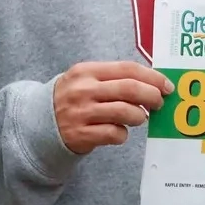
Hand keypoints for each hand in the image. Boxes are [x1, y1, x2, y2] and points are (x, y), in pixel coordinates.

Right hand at [53, 61, 173, 153]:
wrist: (38, 124)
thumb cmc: (72, 98)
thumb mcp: (85, 80)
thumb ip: (114, 78)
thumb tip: (153, 82)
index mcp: (87, 71)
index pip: (127, 69)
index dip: (152, 77)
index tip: (166, 85)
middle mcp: (83, 90)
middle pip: (129, 89)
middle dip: (152, 96)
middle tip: (160, 102)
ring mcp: (81, 113)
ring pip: (124, 112)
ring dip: (139, 116)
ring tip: (139, 117)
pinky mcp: (80, 135)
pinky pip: (113, 134)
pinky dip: (123, 134)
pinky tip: (120, 132)